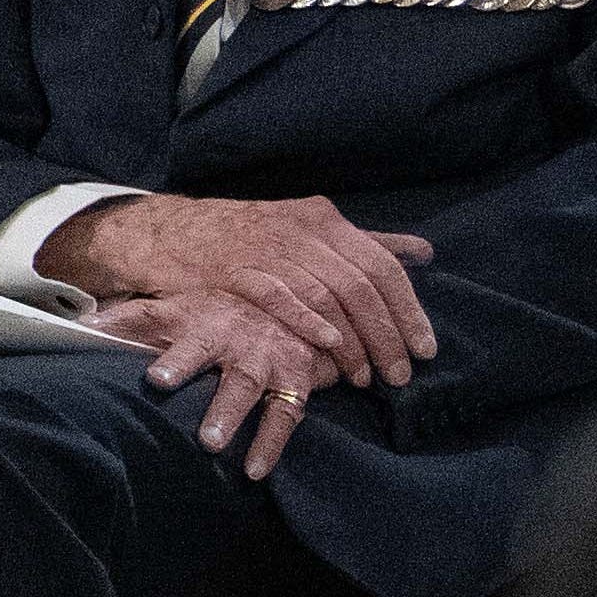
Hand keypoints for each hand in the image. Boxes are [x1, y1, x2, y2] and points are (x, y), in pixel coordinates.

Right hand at [45, 190, 433, 387]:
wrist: (170, 231)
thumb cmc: (247, 238)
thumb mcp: (309, 230)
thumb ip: (367, 242)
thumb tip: (422, 252)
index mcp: (324, 219)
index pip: (382, 265)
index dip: (408, 309)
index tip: (425, 349)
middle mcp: (301, 229)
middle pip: (360, 284)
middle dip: (386, 334)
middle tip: (400, 375)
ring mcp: (267, 247)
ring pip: (327, 294)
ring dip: (352, 341)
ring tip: (365, 377)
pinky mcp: (236, 268)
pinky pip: (281, 295)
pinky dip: (308, 321)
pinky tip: (329, 347)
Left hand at [96, 275, 354, 469]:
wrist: (294, 314)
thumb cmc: (219, 319)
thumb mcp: (179, 311)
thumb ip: (131, 321)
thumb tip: (79, 328)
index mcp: (195, 319)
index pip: (154, 316)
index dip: (129, 323)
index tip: (109, 341)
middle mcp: (229, 337)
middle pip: (204, 348)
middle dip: (183, 364)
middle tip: (159, 383)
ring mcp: (263, 362)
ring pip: (245, 385)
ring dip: (228, 414)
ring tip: (210, 443)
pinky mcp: (293, 386)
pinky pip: (283, 417)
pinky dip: (270, 444)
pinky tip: (253, 471)